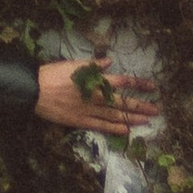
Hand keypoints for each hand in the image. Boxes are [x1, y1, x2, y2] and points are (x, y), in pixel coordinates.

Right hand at [36, 57, 157, 135]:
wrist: (36, 90)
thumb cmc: (54, 74)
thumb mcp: (75, 64)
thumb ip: (94, 65)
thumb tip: (109, 61)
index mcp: (96, 80)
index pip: (123, 81)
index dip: (139, 84)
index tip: (153, 86)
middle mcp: (96, 97)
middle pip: (123, 102)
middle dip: (141, 105)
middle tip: (157, 109)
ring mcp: (89, 110)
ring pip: (115, 116)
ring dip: (132, 118)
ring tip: (147, 121)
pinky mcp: (81, 121)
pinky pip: (101, 126)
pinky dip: (114, 128)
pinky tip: (126, 130)